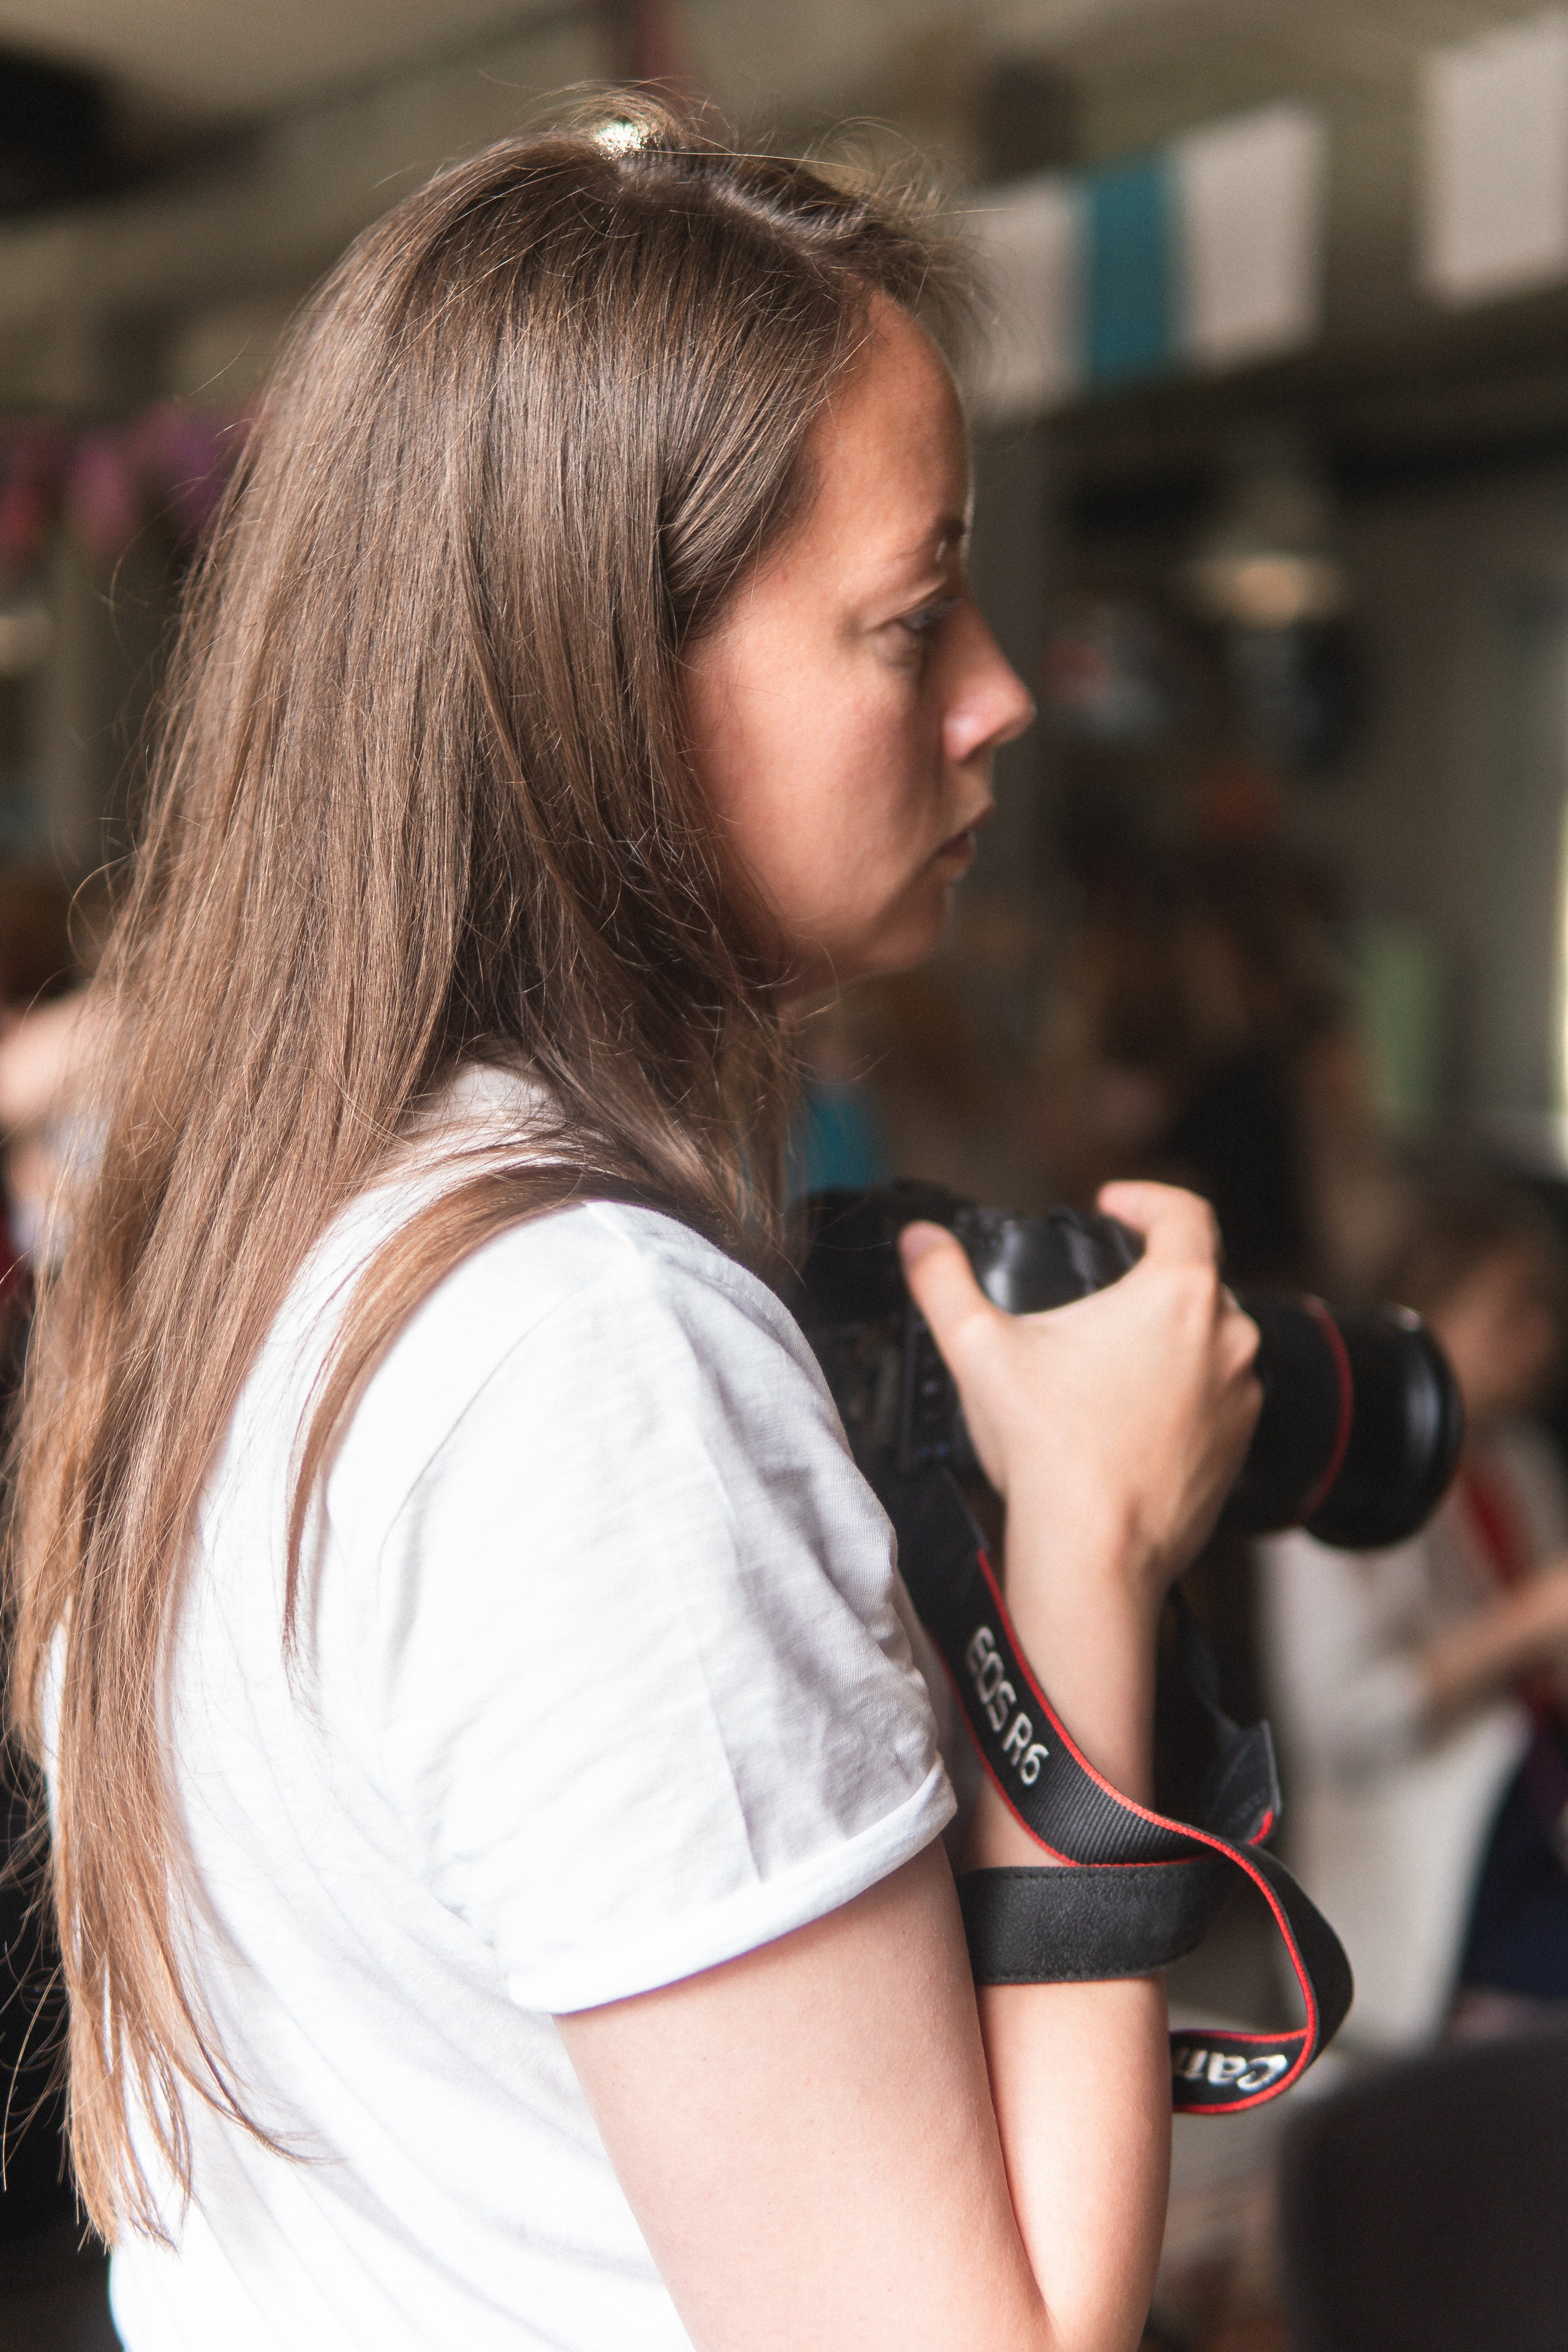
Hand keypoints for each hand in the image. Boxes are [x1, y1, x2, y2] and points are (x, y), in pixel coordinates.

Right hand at [899, 1182, 1260, 1609]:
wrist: (1095, 1554)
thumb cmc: (1048, 1450)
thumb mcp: (979, 1349)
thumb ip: (943, 1281)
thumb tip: (920, 1240)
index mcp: (1179, 1293)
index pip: (1184, 1212)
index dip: (1145, 1199)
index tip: (1112, 1208)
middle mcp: (1228, 1336)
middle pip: (1194, 1279)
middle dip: (1145, 1280)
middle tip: (1092, 1303)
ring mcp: (1242, 1394)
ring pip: (1209, 1340)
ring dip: (1166, 1341)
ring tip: (1103, 1367)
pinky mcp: (1240, 1444)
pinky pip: (1216, 1397)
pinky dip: (1180, 1395)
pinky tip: (1126, 1419)